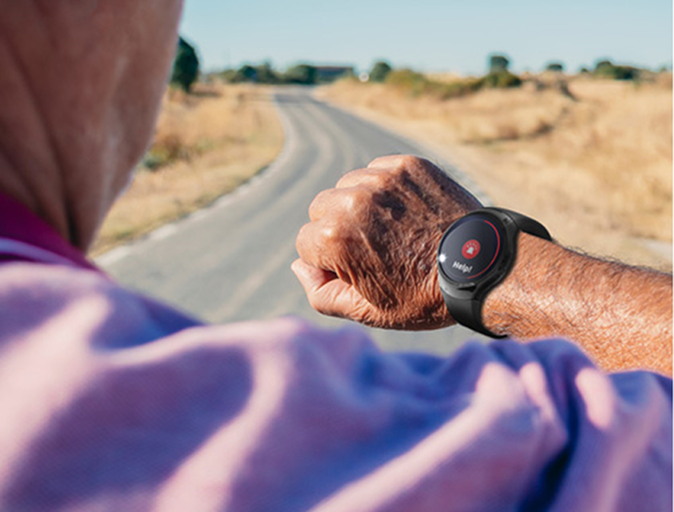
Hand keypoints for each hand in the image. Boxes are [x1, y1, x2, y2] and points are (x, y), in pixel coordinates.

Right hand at [292, 155, 481, 329]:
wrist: (482, 268)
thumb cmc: (423, 296)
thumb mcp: (367, 312)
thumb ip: (320, 293)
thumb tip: (299, 265)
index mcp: (334, 238)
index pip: (305, 243)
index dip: (329, 261)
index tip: (359, 269)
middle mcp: (352, 200)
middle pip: (321, 209)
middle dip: (338, 229)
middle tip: (374, 248)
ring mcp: (382, 178)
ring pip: (347, 186)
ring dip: (359, 205)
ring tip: (390, 229)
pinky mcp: (407, 165)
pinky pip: (376, 170)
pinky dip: (383, 189)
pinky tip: (405, 212)